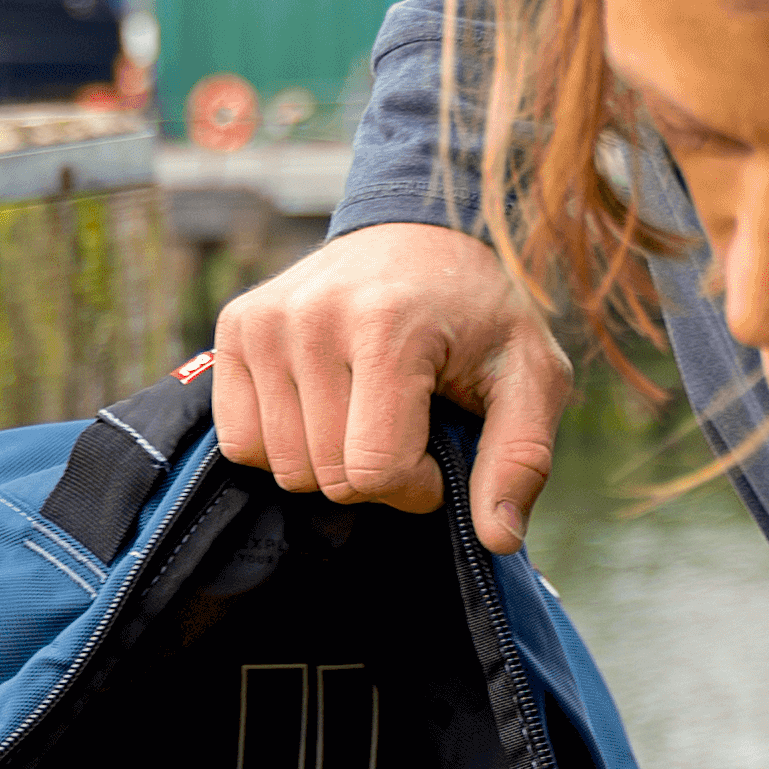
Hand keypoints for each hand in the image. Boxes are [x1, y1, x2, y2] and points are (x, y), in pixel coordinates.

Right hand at [210, 223, 572, 553]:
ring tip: (366, 412)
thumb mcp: (531, 376)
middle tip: (405, 427)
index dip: (416, 489)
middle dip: (375, 477)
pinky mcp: (236, 328)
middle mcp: (314, 317)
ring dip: (330, 464)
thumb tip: (498, 540)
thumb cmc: (481, 311)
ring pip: (283, 468)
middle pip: (328, 477)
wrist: (421, 228)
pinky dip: (284, 445)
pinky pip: (242, 442)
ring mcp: (266, 321)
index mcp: (388, 326)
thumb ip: (521, 459)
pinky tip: (323, 408)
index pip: (375, 472)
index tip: (439, 454)